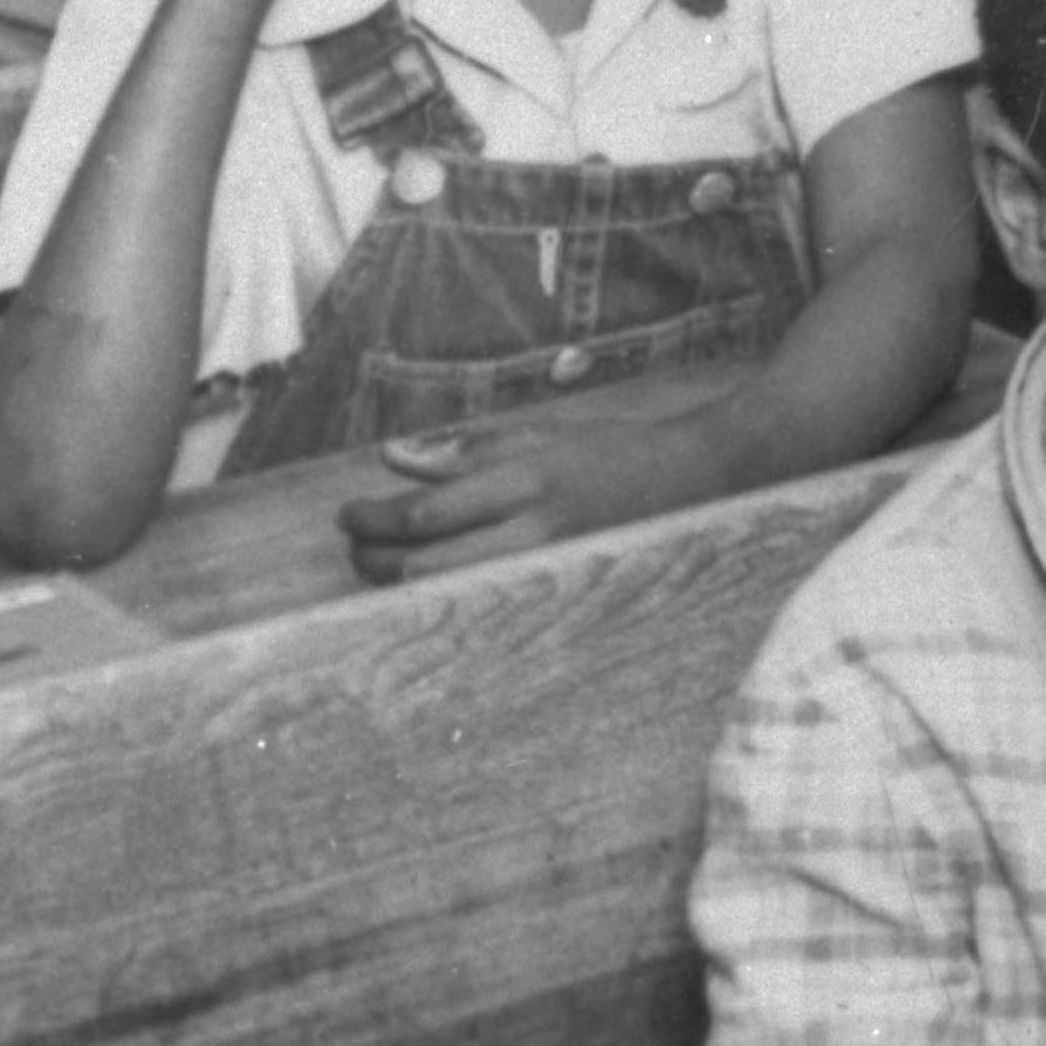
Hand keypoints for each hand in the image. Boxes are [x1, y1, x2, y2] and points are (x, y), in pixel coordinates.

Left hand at [341, 387, 740, 581]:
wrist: (696, 480)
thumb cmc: (611, 452)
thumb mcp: (540, 434)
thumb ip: (465, 450)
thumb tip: (391, 457)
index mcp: (527, 484)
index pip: (423, 517)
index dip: (371, 520)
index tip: (349, 513)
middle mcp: (535, 535)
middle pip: (421, 569)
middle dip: (371, 558)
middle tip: (356, 540)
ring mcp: (545, 574)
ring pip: (443, 598)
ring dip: (398, 583)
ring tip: (385, 560)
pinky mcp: (555, 598)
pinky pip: (476, 610)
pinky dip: (439, 601)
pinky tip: (430, 587)